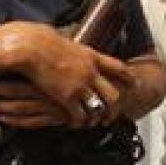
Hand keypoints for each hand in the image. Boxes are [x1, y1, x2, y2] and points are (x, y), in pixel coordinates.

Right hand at [2, 23, 131, 128]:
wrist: (31, 47)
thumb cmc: (41, 41)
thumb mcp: (66, 43)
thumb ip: (74, 51)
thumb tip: (72, 50)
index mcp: (91, 56)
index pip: (117, 67)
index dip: (128, 77)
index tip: (134, 84)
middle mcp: (90, 72)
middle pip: (113, 95)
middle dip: (115, 109)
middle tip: (112, 117)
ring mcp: (81, 85)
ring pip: (99, 109)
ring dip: (96, 119)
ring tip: (93, 124)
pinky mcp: (67, 97)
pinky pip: (80, 116)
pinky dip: (79, 122)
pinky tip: (74, 124)